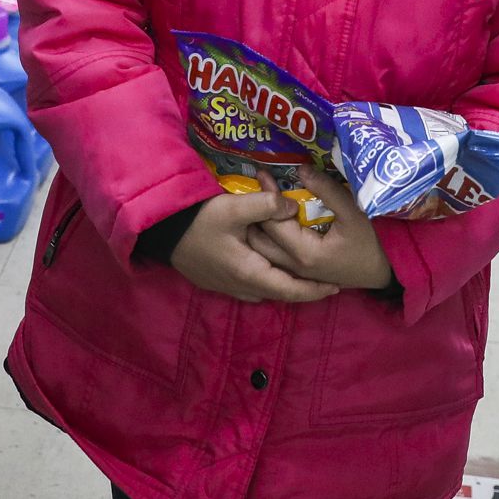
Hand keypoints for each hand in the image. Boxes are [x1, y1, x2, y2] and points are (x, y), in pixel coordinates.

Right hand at [169, 185, 343, 305]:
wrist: (162, 233)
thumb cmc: (199, 221)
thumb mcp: (233, 208)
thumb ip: (267, 205)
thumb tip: (293, 206)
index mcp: (250, 273)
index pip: (290, 290)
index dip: (314, 291)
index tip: (335, 287)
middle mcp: (241, 286)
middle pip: (279, 293)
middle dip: (304, 288)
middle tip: (326, 280)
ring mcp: (227, 286)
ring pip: (265, 291)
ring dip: (285, 285)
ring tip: (304, 274)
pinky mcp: (217, 280)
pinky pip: (251, 286)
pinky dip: (268, 280)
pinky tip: (271, 267)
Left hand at [244, 167, 394, 291]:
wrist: (376, 273)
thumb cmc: (366, 243)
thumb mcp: (353, 213)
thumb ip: (328, 191)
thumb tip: (301, 169)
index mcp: (305, 252)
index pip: (274, 223)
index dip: (266, 197)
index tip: (263, 174)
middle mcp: (292, 266)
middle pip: (260, 238)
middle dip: (255, 211)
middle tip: (255, 186)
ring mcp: (292, 272)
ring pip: (260, 250)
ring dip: (256, 225)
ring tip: (257, 201)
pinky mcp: (294, 273)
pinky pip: (269, 255)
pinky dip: (264, 237)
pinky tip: (268, 220)